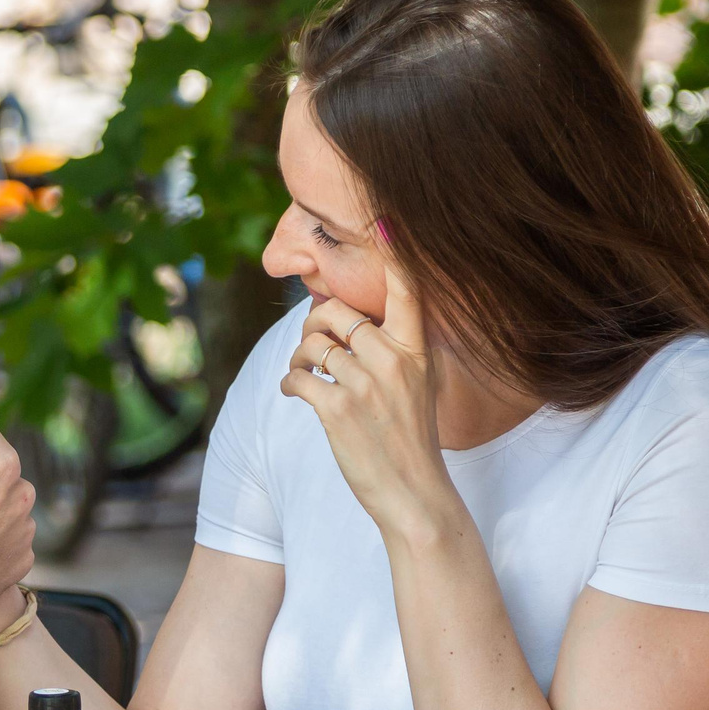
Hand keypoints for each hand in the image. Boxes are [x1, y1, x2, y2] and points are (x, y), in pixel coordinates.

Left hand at [278, 262, 453, 541]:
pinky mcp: (338, 411)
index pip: (407, 290)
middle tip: (313, 344)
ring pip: (312, 345)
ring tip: (306, 375)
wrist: (414, 493)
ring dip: (299, 358)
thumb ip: (391, 347)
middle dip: (314, 324)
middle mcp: (393, 360)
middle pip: (337, 313)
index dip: (395, 251)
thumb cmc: (409, 436)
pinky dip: (291, 384)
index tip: (384, 216)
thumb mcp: (417, 383)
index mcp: (417, 350)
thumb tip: (341, 316)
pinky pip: (297, 377)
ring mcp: (366, 385)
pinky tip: (299, 394)